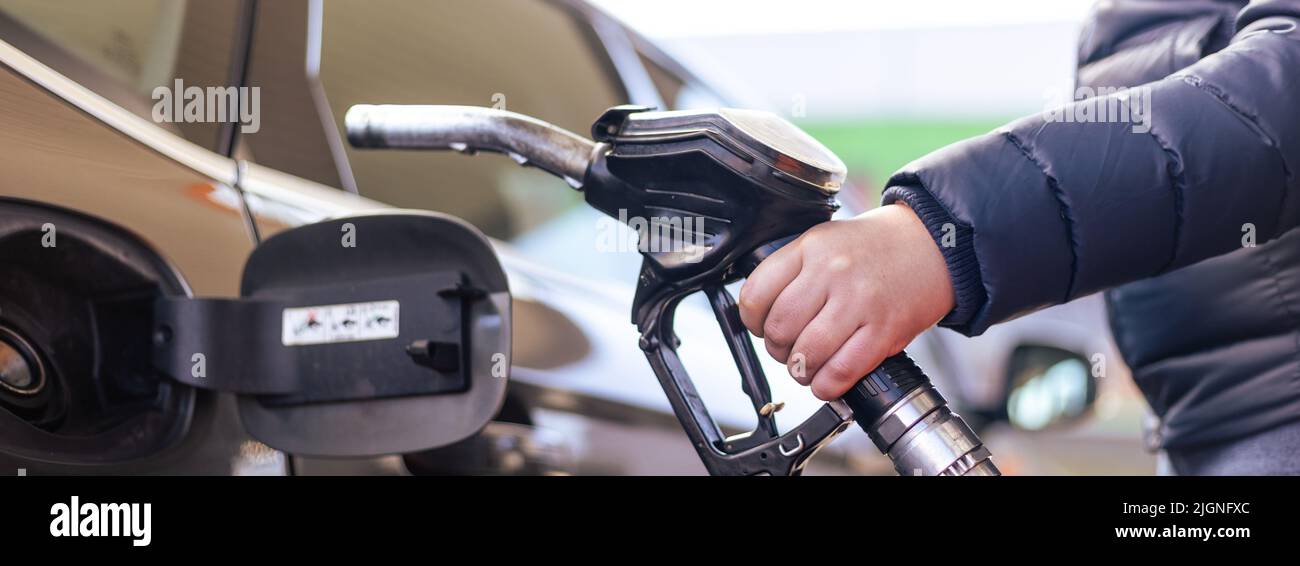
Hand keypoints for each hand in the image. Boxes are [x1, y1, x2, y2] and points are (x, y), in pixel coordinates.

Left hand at [737, 203, 953, 399]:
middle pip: (779, 329)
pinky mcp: (884, 330)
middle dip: (778, 350)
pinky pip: (841, 371)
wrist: (934, 244)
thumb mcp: (826, 241)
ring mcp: (858, 301)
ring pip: (806, 354)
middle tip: (790, 349)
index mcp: (811, 248)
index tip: (762, 327)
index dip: (752, 321)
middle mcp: (832, 271)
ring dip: (801, 371)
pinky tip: (829, 380)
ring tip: (809, 366)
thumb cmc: (877, 248)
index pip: (755, 294)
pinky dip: (828, 385)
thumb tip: (761, 315)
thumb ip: (793, 272)